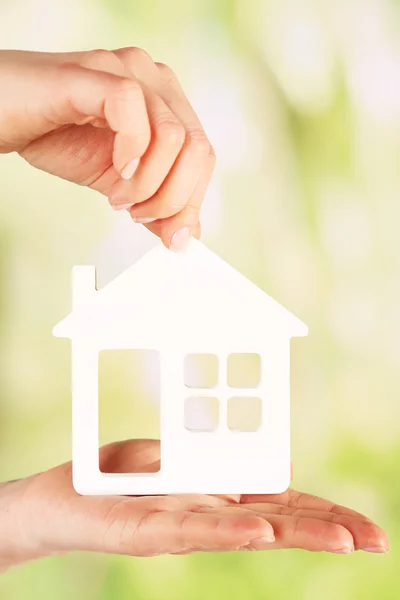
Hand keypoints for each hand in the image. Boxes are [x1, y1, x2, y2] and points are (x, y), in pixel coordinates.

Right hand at [0, 49, 214, 249]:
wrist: (3, 114)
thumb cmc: (56, 138)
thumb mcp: (117, 182)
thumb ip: (154, 203)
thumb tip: (185, 236)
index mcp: (166, 104)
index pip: (203, 156)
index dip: (191, 201)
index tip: (171, 235)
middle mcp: (154, 80)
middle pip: (198, 149)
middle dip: (173, 198)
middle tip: (139, 214)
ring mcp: (127, 70)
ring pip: (173, 136)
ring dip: (148, 183)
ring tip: (118, 197)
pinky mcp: (96, 72)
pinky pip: (133, 110)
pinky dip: (130, 152)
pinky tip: (115, 170)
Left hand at [0, 440, 388, 569]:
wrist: (55, 499)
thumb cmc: (115, 476)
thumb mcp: (170, 454)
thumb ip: (216, 459)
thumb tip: (279, 462)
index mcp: (217, 495)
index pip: (278, 504)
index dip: (321, 513)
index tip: (362, 526)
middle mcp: (207, 515)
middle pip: (275, 522)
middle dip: (326, 530)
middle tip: (376, 539)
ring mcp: (180, 526)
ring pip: (244, 531)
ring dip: (292, 534)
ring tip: (341, 538)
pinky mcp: (145, 531)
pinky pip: (191, 529)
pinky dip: (227, 530)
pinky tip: (259, 531)